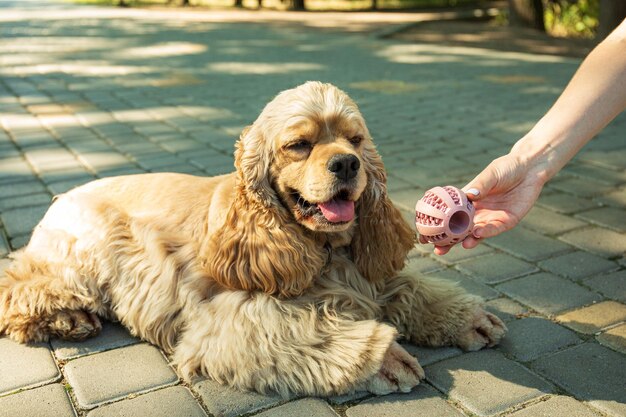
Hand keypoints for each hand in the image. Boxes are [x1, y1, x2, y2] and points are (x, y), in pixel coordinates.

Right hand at [432, 152, 546, 254]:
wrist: (530, 168)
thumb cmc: (507, 167)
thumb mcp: (491, 173)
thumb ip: (481, 184)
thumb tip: (469, 195)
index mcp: (468, 201)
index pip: (449, 215)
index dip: (437, 225)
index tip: (423, 233)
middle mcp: (478, 212)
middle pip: (460, 230)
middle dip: (448, 240)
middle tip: (436, 249)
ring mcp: (492, 218)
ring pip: (475, 234)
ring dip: (466, 240)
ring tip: (457, 246)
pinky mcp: (507, 221)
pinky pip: (494, 229)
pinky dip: (486, 233)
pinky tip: (477, 235)